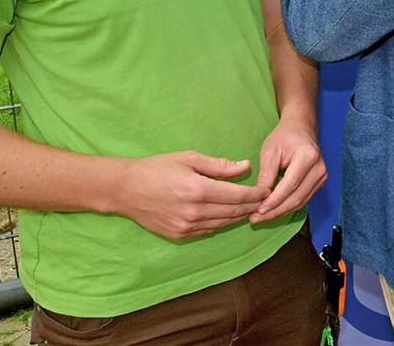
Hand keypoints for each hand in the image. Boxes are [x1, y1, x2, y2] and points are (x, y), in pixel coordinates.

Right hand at [115, 151, 268, 238]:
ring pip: (224, 223)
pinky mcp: (180, 234)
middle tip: (267, 199)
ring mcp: (187, 226)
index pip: (238, 195)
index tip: (268, 189)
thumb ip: (220, 165)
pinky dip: (223, 222)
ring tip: (254, 207)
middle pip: (234, 211)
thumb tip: (246, 166)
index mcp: (199, 190)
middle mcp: (195, 212)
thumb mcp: (190, 158)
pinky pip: (209, 230)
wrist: (126, 190)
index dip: (256, 193)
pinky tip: (231, 215)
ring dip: (241, 215)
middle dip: (253, 205)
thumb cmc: (157, 168)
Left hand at [251, 117, 326, 223]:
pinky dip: (288, 207)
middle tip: (256, 218)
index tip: (258, 211)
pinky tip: (274, 210)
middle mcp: (319, 168)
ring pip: (301, 202)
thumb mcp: (269, 152)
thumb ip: (266, 175)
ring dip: (281, 212)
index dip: (274, 201)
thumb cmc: (284, 137)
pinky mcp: (320, 182)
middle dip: (275, 211)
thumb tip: (259, 198)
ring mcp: (323, 176)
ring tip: (261, 217)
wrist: (300, 128)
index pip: (290, 185)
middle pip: (296, 197)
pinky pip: (303, 199)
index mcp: (308, 157)